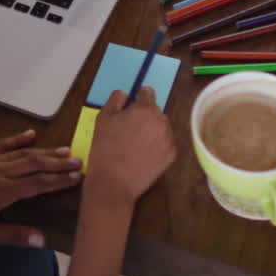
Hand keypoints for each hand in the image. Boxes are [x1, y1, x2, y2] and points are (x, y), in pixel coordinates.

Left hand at [0, 129, 81, 246]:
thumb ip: (12, 235)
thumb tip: (40, 239)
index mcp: (0, 192)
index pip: (37, 184)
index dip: (59, 180)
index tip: (76, 178)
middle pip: (34, 164)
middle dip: (58, 162)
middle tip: (78, 161)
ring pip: (22, 152)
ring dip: (44, 151)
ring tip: (64, 149)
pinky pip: (2, 144)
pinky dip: (18, 139)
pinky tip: (31, 135)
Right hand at [85, 88, 175, 206]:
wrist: (113, 183)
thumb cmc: (105, 149)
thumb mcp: (103, 118)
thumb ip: (115, 100)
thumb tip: (125, 94)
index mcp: (145, 109)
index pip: (147, 92)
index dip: (137, 97)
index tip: (130, 107)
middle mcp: (161, 122)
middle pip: (155, 110)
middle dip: (144, 115)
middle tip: (129, 129)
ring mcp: (169, 140)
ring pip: (161, 126)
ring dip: (152, 129)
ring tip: (135, 143)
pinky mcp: (171, 156)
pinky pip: (165, 143)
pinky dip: (157, 145)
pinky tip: (142, 154)